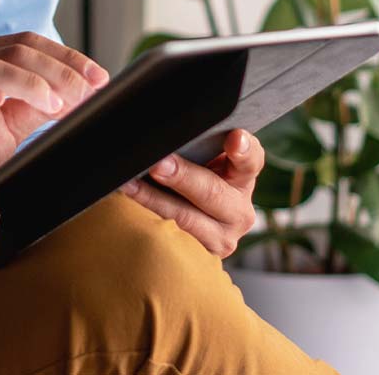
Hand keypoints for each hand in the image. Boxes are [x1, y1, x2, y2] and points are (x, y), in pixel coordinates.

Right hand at [0, 31, 109, 225]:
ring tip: (56, 106)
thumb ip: (37, 106)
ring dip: (32, 83)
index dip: (68, 57)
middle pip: (18, 49)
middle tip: (88, 93)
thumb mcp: (8, 126)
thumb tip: (80, 94)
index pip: (29, 43)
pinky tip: (2, 101)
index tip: (100, 77)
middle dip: (60, 70)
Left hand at [120, 128, 264, 257]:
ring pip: (185, 218)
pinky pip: (171, 239)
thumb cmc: (197, 178)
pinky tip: (128, 208)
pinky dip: (146, 220)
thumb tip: (169, 123)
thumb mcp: (206, 159)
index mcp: (244, 177)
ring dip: (153, 199)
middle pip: (212, 192)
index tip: (234, 138)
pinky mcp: (200, 256)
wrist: (197, 225)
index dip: (243, 149)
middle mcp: (239, 210)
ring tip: (129, 185)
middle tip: (158, 164)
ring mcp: (221, 238)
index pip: (251, 159)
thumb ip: (201, 142)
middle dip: (183, 177)